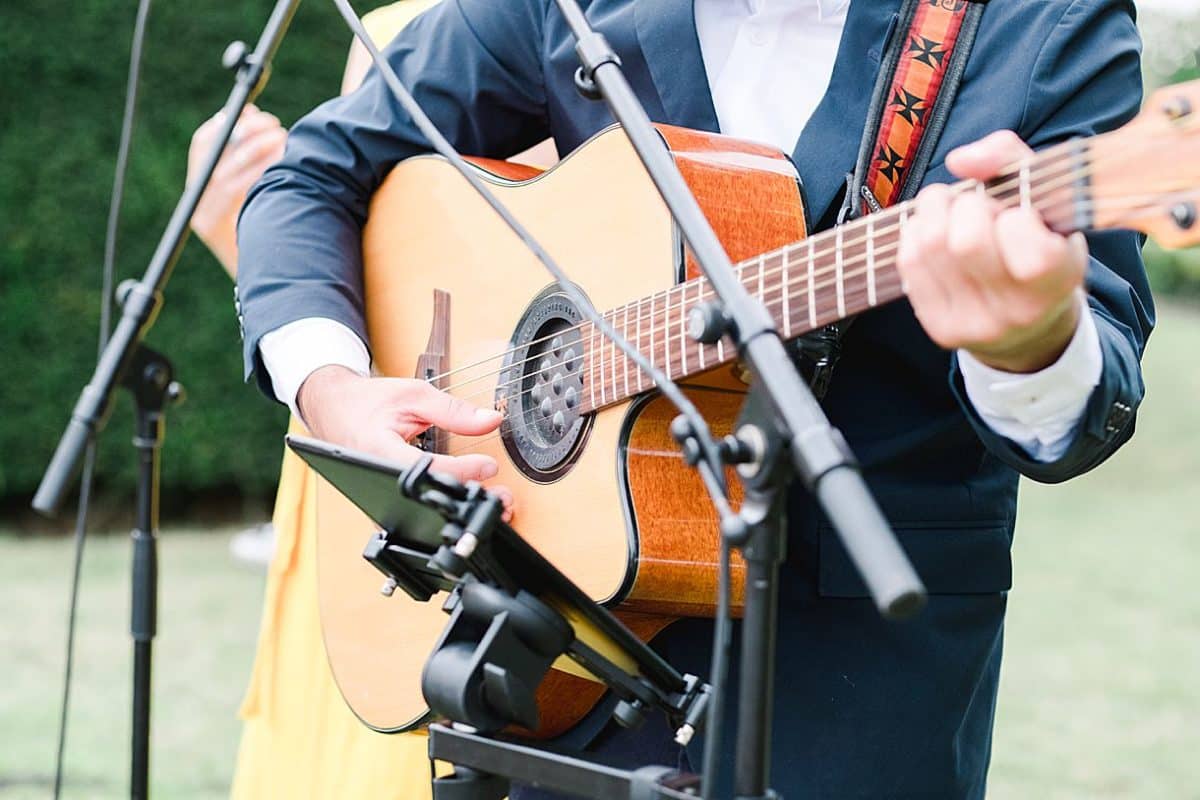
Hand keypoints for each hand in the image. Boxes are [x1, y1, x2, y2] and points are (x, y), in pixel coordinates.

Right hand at [187, 105, 286, 275]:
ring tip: (283, 139)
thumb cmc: (268, 238)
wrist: (265, 287)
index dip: (224, 124)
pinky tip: (280, 164)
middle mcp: (196, 203)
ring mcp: (204, 218)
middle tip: (274, 124)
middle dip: (246, 133)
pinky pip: (236, 192)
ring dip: (256, 150)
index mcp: (201, 191)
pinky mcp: (216, 230)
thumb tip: (255, 117)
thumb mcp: (255, 199)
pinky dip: (257, 173)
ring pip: (227, 172)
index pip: (202, 145)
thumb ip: (250, 166)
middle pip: (214, 155)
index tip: (250, 111)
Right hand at [297, 366, 513, 515]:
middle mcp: (376, 482)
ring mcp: (376, 497)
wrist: (333, 409)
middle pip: (428, 501)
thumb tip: (490, 420)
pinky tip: (461, 498)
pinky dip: (440, 507)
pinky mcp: (382, 503)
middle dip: (466, 498)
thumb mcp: (413, 396)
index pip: (429, 470)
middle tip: (500, 495)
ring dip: (456, 507)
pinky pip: (414, 512)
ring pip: (422, 514)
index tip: (489, 466)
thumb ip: (453, 411)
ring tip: (487, 497)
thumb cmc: (367, 403)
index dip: (463, 471)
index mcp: (380, 452)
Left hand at [897, 130, 1088, 373]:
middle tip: (978, 206)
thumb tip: (959, 160)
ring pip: (929, 247)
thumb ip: (1010, 160)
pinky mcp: (941, 329)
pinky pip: (908, 263)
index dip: (1014, 216)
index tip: (1018, 214)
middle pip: (966, 242)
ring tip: (953, 210)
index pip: (1028, 245)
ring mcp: (975, 326)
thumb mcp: (1046, 197)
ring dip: (934, 211)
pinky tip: (936, 232)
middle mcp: (1017, 312)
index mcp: (1058, 281)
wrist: (1028, 327)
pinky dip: (915, 233)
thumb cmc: (1039, 245)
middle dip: (966, 205)